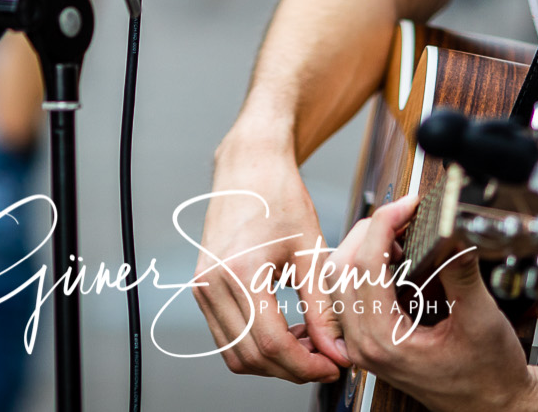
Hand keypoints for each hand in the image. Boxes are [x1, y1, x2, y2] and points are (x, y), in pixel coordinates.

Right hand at [194, 133, 345, 383]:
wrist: (249, 167)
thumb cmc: (282, 199)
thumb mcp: (311, 253)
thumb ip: (322, 309)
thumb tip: (336, 353)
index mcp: (241, 271)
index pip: (272, 343)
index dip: (306, 365)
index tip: (333, 367)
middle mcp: (212, 283)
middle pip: (251, 356)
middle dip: (291, 369)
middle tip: (325, 362)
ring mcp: (202, 286)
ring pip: (235, 353)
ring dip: (272, 362)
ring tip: (309, 347)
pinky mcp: (202, 287)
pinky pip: (227, 335)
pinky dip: (256, 345)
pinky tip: (288, 332)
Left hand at [327, 195, 537, 411]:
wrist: (495, 406)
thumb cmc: (489, 376)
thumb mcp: (481, 319)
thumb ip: (462, 274)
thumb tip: (451, 233)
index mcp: (384, 340)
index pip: (367, 266)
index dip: (384, 223)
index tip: (407, 204)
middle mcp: (365, 344)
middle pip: (343, 268)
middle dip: (368, 230)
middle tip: (402, 212)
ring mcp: (364, 345)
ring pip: (340, 281)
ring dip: (363, 247)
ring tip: (396, 230)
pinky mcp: (371, 342)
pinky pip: (350, 296)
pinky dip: (364, 267)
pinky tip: (389, 256)